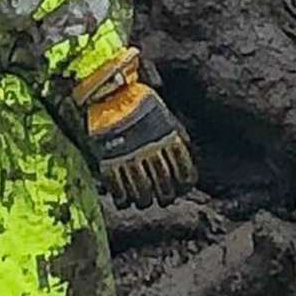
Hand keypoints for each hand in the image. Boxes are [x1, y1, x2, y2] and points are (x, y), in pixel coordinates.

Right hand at [86, 75, 195, 206]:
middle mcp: (151, 151)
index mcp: (168, 138)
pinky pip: (118, 189)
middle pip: (163, 185)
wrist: (109, 92)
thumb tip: (186, 151)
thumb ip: (176, 134)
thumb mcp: (166, 114)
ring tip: (143, 202)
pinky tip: (123, 200)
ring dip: (144, 200)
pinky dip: (121, 199)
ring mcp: (130, 157)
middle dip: (165, 196)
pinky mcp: (109, 162)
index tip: (182, 188)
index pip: (183, 171)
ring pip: (142, 191)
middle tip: (163, 199)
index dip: (184, 184)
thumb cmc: (140, 101)